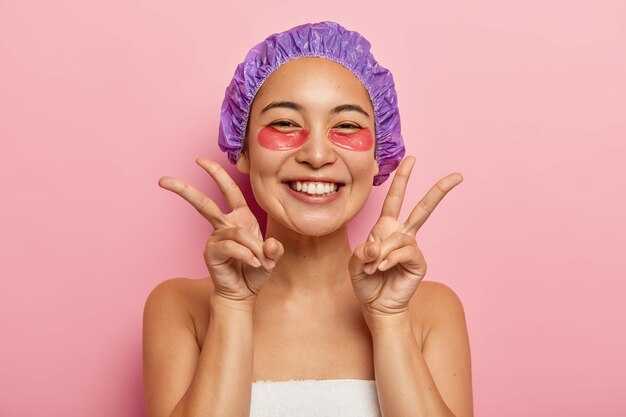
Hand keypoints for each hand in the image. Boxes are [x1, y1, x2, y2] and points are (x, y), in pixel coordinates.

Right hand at [159, 158, 283, 301]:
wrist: (244, 294)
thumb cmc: (255, 272)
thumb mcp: (271, 258)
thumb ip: (274, 250)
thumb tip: (270, 246)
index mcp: (240, 217)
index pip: (229, 190)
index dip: (217, 173)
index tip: (199, 160)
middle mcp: (225, 224)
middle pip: (204, 203)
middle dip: (184, 189)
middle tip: (164, 180)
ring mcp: (216, 239)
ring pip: (236, 231)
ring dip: (253, 247)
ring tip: (261, 262)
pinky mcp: (211, 253)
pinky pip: (231, 246)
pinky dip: (246, 255)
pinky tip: (253, 264)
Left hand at [349, 157, 462, 315]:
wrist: (376, 305)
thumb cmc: (366, 282)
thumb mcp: (356, 262)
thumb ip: (364, 250)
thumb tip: (379, 246)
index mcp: (386, 228)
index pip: (395, 199)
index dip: (402, 179)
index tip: (411, 159)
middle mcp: (402, 234)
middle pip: (423, 208)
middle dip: (439, 191)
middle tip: (457, 176)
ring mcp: (413, 248)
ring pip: (399, 237)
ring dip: (381, 252)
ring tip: (373, 267)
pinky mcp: (419, 262)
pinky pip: (405, 252)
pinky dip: (390, 259)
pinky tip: (383, 268)